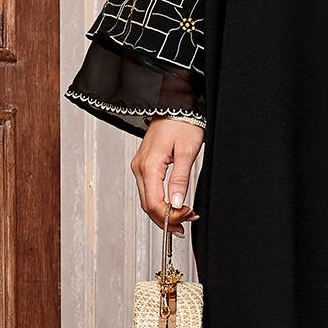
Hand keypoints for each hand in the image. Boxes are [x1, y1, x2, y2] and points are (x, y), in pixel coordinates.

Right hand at [131, 117, 203, 237]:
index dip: (170, 216)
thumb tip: (176, 203)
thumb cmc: (182, 123)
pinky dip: (159, 201)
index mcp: (149, 166)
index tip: (187, 217)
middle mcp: (139, 168)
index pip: (154, 203)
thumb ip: (180, 179)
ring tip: (183, 216)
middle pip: (148, 205)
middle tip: (188, 221)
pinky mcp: (144, 165)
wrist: (175, 105)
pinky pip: (148, 190)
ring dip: (163, 212)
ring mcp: (140, 167)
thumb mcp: (186, 151)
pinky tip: (172, 205)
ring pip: (147, 200)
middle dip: (167, 218)